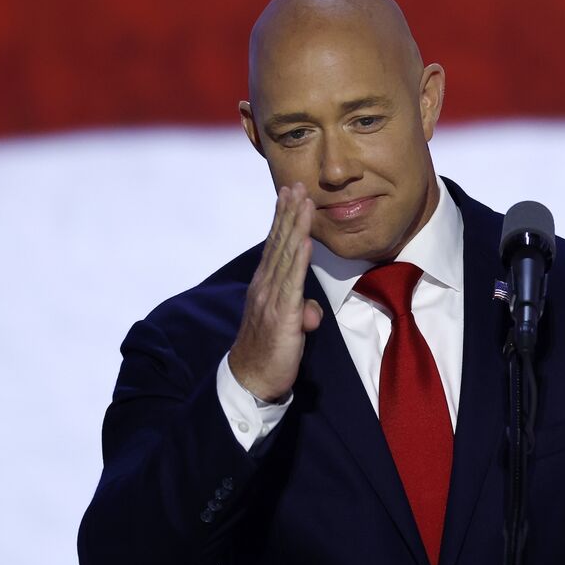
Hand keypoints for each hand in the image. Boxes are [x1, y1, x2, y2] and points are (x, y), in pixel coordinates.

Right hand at [228, 182, 324, 401]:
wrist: (252, 380)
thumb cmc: (271, 352)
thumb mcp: (288, 326)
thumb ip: (300, 311)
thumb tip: (312, 310)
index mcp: (265, 286)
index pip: (276, 246)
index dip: (283, 219)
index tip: (289, 194)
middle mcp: (265, 286)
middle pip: (279, 243)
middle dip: (289, 212)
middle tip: (296, 184)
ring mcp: (271, 299)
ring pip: (286, 255)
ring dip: (296, 226)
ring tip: (303, 201)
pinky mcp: (282, 315)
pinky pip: (292, 282)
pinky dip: (299, 259)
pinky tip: (305, 240)